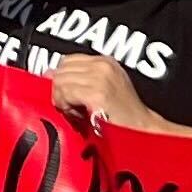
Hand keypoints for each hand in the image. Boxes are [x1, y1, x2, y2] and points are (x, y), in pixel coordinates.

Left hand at [47, 55, 162, 134]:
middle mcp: (103, 65)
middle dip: (60, 89)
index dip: (62, 78)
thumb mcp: (104, 88)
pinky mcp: (97, 94)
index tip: (67, 95)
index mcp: (105, 61)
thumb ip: (80, 79)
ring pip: (60, 81)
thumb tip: (49, 74)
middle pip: (61, 69)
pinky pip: (65, 93)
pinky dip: (65, 105)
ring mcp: (100, 78)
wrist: (142, 131)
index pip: (67, 60)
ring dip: (62, 99)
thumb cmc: (122, 116)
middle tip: (71, 107)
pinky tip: (76, 115)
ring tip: (75, 112)